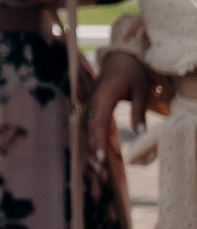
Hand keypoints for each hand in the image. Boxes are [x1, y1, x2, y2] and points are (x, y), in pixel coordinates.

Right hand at [88, 45, 153, 161]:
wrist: (120, 57)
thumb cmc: (132, 72)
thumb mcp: (141, 90)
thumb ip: (139, 111)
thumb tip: (140, 133)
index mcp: (104, 96)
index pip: (98, 123)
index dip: (98, 142)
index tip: (101, 159)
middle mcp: (92, 101)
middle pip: (88, 129)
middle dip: (92, 150)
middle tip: (99, 171)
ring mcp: (90, 102)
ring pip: (86, 129)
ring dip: (90, 147)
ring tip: (97, 166)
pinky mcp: (92, 105)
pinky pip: (89, 124)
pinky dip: (92, 139)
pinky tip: (97, 152)